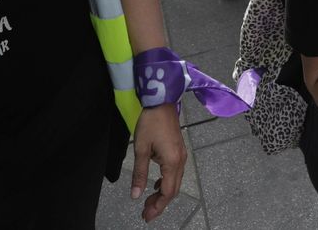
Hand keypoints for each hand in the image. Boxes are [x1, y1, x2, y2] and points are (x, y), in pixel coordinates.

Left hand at [130, 103, 185, 220]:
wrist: (161, 101)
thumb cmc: (150, 123)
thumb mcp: (141, 149)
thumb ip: (139, 174)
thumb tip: (136, 195)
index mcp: (172, 162)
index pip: (167, 192)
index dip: (158, 206)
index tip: (146, 216)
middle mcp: (180, 161)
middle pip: (173, 189)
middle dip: (160, 203)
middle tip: (146, 213)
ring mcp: (181, 155)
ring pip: (174, 182)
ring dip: (162, 194)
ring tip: (149, 202)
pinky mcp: (178, 150)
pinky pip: (174, 173)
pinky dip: (165, 182)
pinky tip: (155, 185)